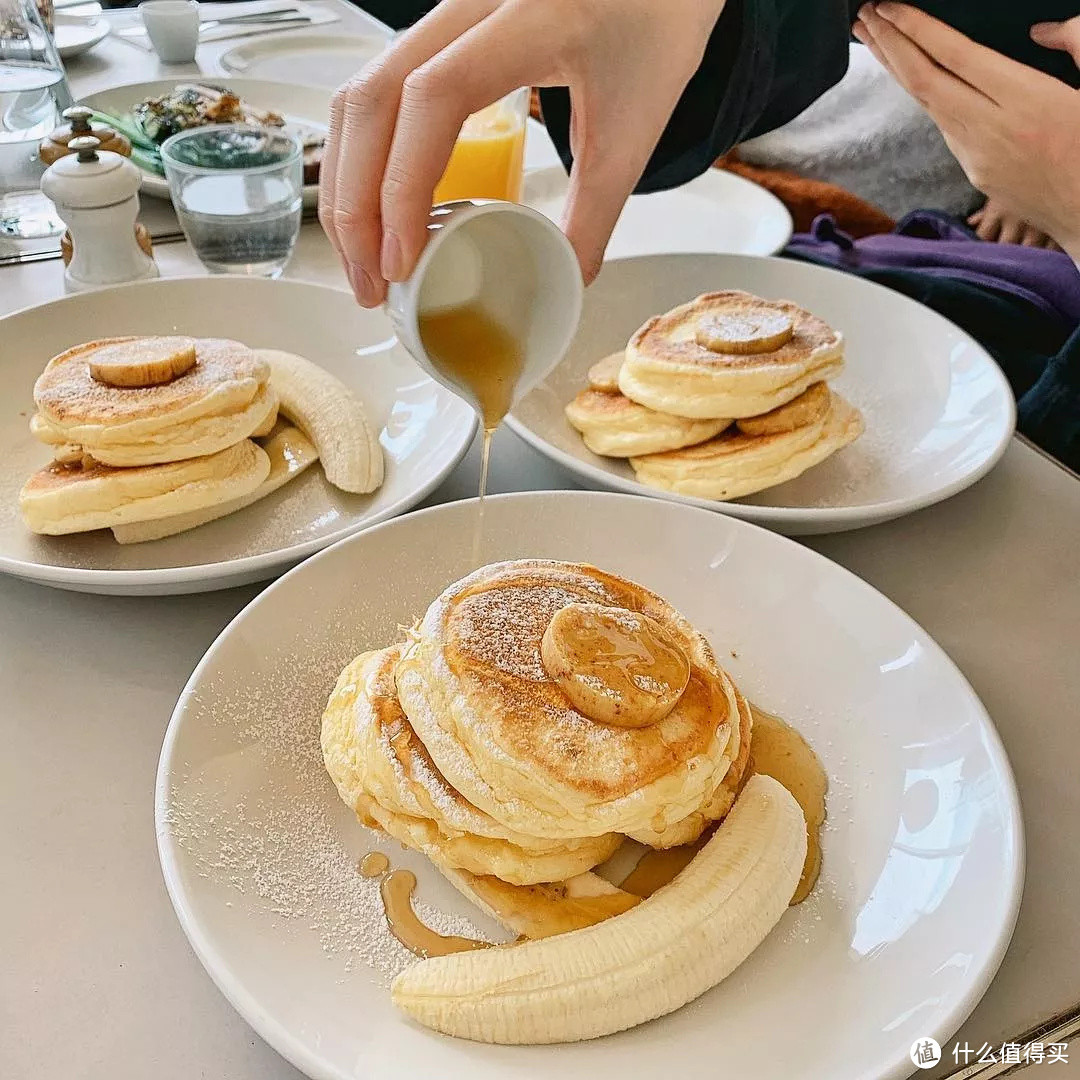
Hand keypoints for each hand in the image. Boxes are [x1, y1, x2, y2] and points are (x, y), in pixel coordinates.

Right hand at [319, 0, 726, 305]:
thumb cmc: (654, 28)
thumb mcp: (635, 129)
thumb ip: (597, 211)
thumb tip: (563, 279)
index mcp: (530, 19)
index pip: (434, 97)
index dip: (403, 184)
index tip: (402, 258)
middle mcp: (469, 3)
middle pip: (371, 99)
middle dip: (356, 204)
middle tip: (370, 284)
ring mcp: (443, 12)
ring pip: (358, 94)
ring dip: (348, 184)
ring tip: (365, 261)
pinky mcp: (437, 33)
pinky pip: (375, 90)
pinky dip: (363, 158)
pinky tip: (374, 211)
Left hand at [853, 4, 1079, 260]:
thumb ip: (1078, 41)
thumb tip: (1044, 30)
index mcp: (1027, 101)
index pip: (956, 56)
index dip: (916, 31)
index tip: (889, 9)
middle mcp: (992, 131)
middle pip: (924, 84)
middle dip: (889, 47)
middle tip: (863, 19)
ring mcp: (978, 157)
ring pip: (929, 107)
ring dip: (899, 71)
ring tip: (877, 41)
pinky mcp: (977, 175)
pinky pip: (947, 128)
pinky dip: (926, 98)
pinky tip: (916, 81)